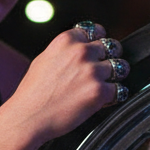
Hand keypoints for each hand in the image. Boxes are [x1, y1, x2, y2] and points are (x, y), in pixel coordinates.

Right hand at [9, 23, 128, 143]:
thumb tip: (80, 47)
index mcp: (66, 41)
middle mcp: (81, 52)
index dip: (100, 42)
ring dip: (115, 77)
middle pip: (112, 47)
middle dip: (109, 59)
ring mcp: (92, 71)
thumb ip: (64, 51)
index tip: (100, 51)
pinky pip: (120, 90)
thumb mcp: (43, 60)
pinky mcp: (99, 91)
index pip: (96, 31)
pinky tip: (104, 101)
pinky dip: (115, 96)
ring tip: (104, 86)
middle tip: (103, 71)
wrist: (28, 118)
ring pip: (121, 67)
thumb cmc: (32, 94)